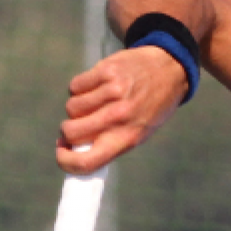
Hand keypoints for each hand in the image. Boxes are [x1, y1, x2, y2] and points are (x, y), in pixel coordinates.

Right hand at [56, 46, 189, 173]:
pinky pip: (75, 86)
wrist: (168, 69)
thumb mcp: (136, 133)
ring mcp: (112, 91)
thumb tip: (70, 146)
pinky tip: (96, 87)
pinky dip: (80, 88)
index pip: (87, 161)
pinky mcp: (106, 71)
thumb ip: (106, 143)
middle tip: (79, 125)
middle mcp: (119, 116)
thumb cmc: (149, 107)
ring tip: (95, 103)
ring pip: (71, 107)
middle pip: (71, 131)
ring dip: (77, 107)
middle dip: (68, 130)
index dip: (66, 161)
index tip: (61, 152)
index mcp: (127, 138)